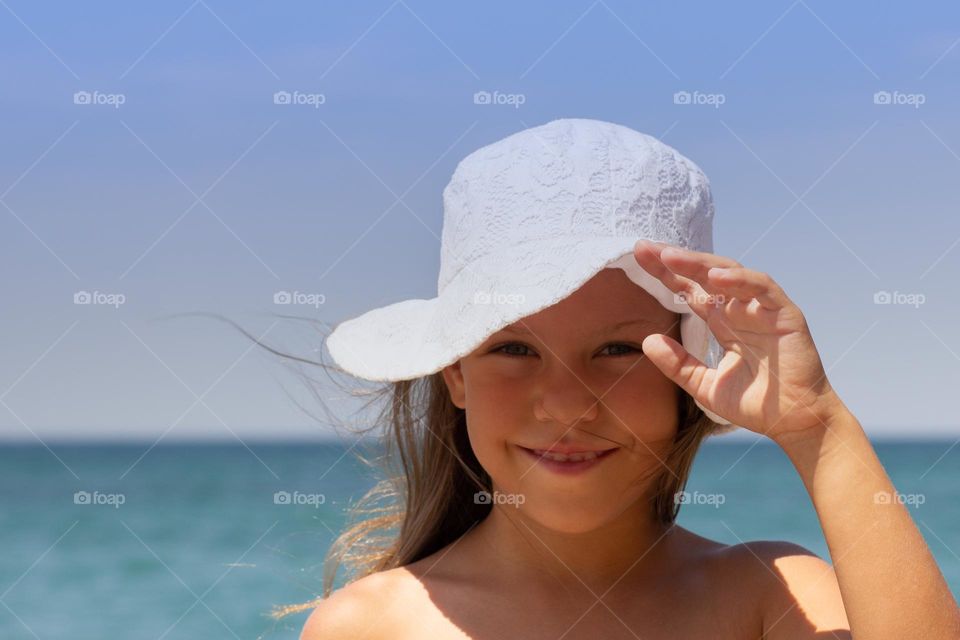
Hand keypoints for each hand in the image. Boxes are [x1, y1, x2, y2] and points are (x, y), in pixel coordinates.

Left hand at [632, 239, 848, 443]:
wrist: (794, 423)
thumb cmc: (755, 404)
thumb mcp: (705, 386)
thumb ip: (678, 364)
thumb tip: (647, 340)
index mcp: (722, 322)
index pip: (689, 290)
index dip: (665, 274)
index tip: (639, 258)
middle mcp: (740, 310)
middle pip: (703, 275)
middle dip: (675, 260)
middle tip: (644, 248)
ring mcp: (762, 309)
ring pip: (730, 274)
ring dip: (700, 263)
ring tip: (670, 257)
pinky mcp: (784, 314)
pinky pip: (762, 288)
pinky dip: (740, 280)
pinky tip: (715, 277)